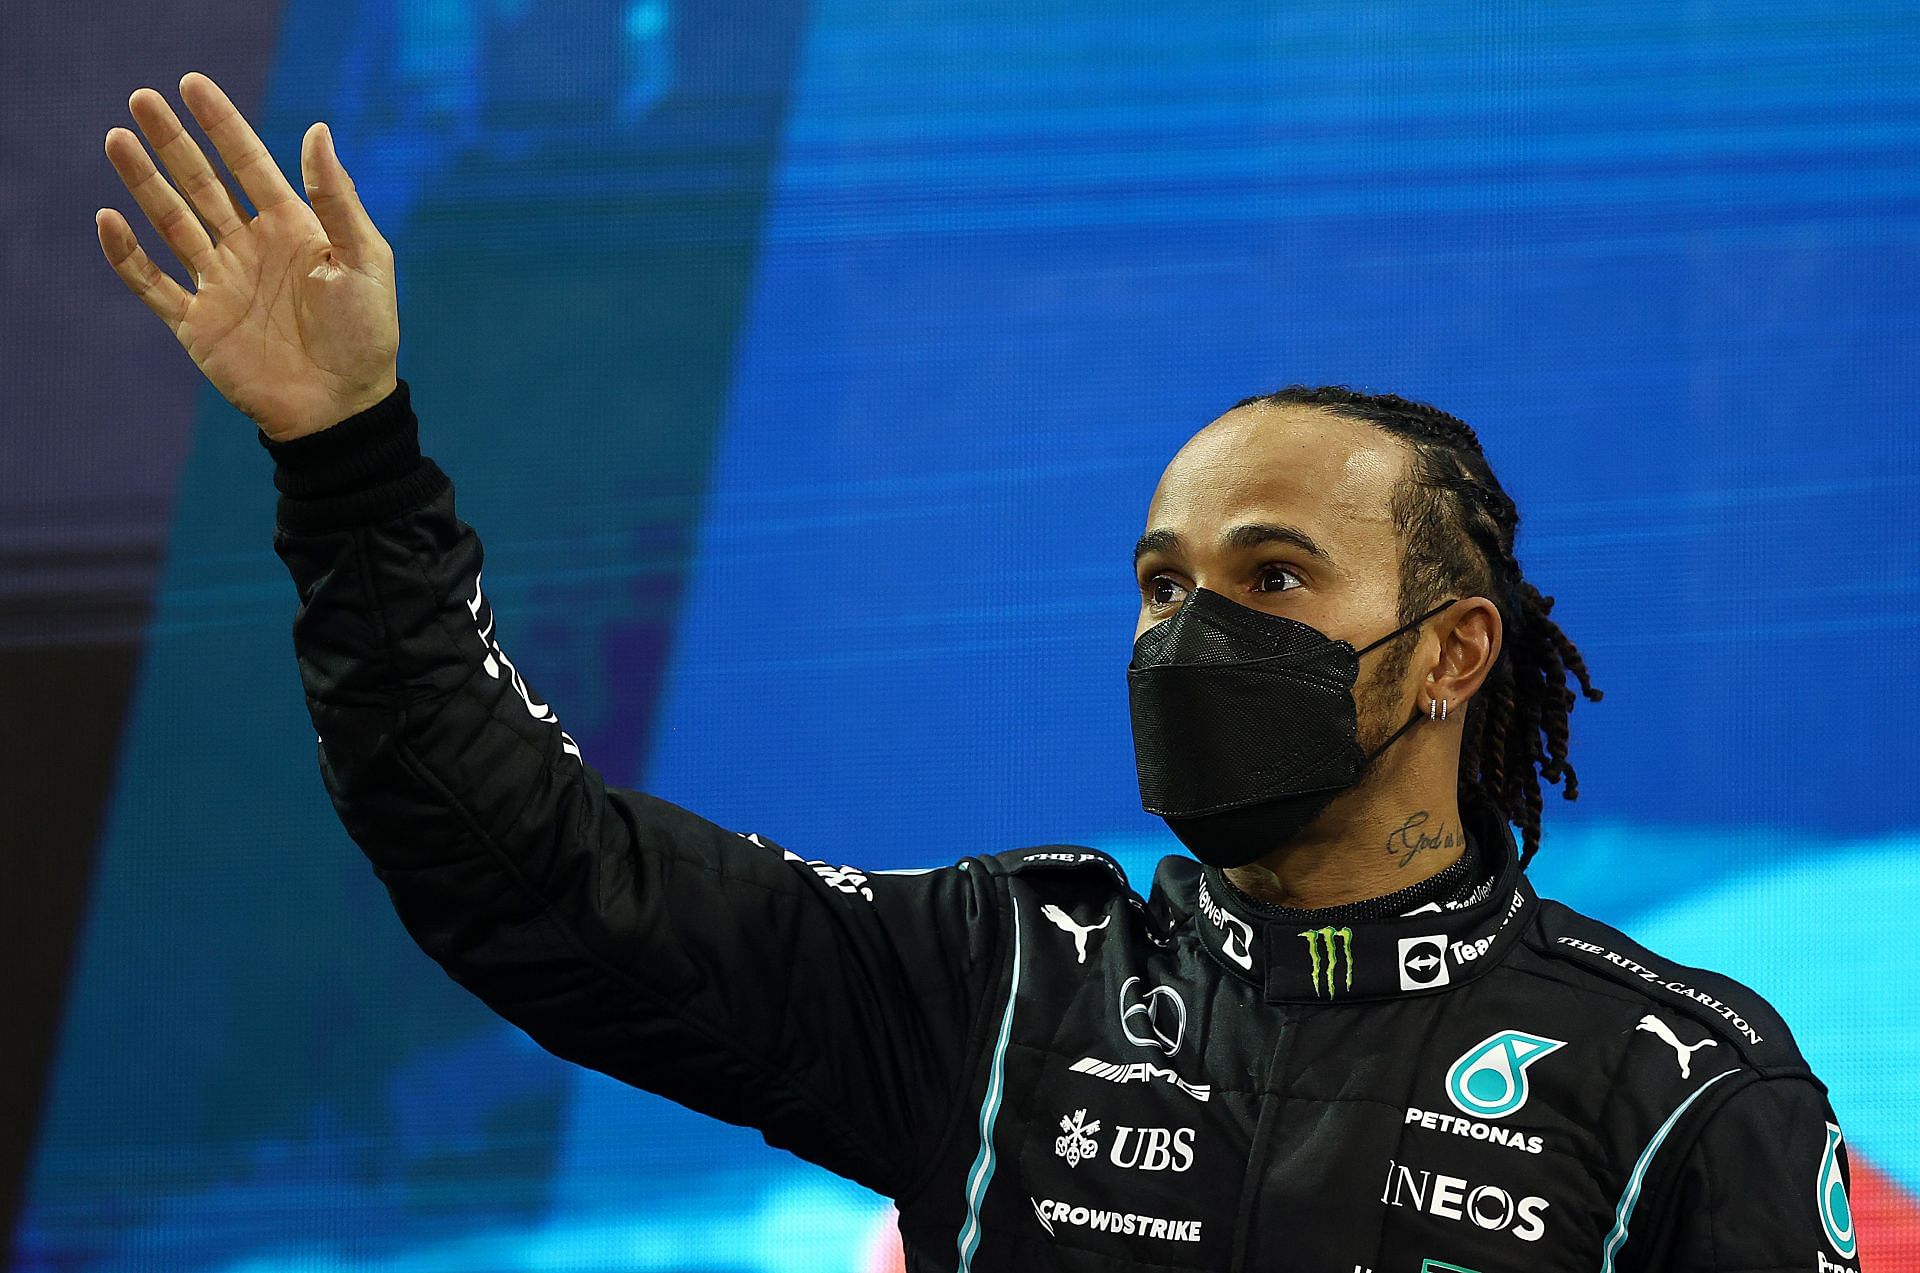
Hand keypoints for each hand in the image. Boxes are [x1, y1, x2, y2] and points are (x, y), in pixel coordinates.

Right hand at [97, 72, 398, 440]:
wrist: (343, 408)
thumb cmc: (365, 335)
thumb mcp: (364, 260)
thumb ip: (336, 199)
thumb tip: (317, 130)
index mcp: (293, 229)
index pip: (249, 165)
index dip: (222, 125)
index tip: (193, 85)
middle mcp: (250, 248)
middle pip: (202, 184)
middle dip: (173, 142)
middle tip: (142, 100)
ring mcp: (220, 284)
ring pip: (171, 222)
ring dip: (145, 184)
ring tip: (118, 140)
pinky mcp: (198, 323)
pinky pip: (153, 284)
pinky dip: (128, 256)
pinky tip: (110, 220)